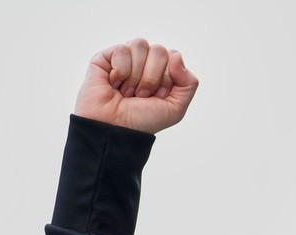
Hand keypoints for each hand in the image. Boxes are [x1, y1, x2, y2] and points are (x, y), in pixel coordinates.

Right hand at [74, 38, 198, 134]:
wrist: (116, 128)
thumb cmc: (144, 120)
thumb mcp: (176, 108)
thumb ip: (189, 83)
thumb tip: (176, 55)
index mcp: (163, 71)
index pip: (174, 56)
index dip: (168, 78)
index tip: (158, 96)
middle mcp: (145, 62)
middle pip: (159, 50)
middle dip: (152, 78)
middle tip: (142, 95)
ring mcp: (126, 58)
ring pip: (140, 45)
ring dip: (136, 75)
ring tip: (128, 91)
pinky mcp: (106, 57)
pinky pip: (122, 50)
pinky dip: (120, 71)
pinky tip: (114, 83)